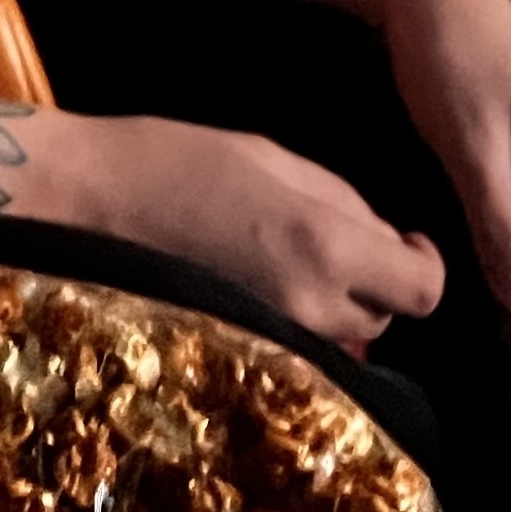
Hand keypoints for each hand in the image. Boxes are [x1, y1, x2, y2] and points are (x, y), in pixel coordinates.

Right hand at [46, 110, 446, 350]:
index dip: (423, 263)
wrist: (87, 201)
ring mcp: (275, 342)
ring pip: (344, 338)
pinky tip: (263, 286)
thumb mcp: (274, 157)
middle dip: (376, 281)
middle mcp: (311, 308)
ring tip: (292, 261)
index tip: (407, 240)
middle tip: (337, 242)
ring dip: (337, 305)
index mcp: (327, 247)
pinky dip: (298, 324)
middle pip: (385, 316)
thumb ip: (342, 201)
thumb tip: (384, 237)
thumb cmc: (175, 160)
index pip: (423, 288)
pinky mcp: (242, 354)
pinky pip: (299, 351)